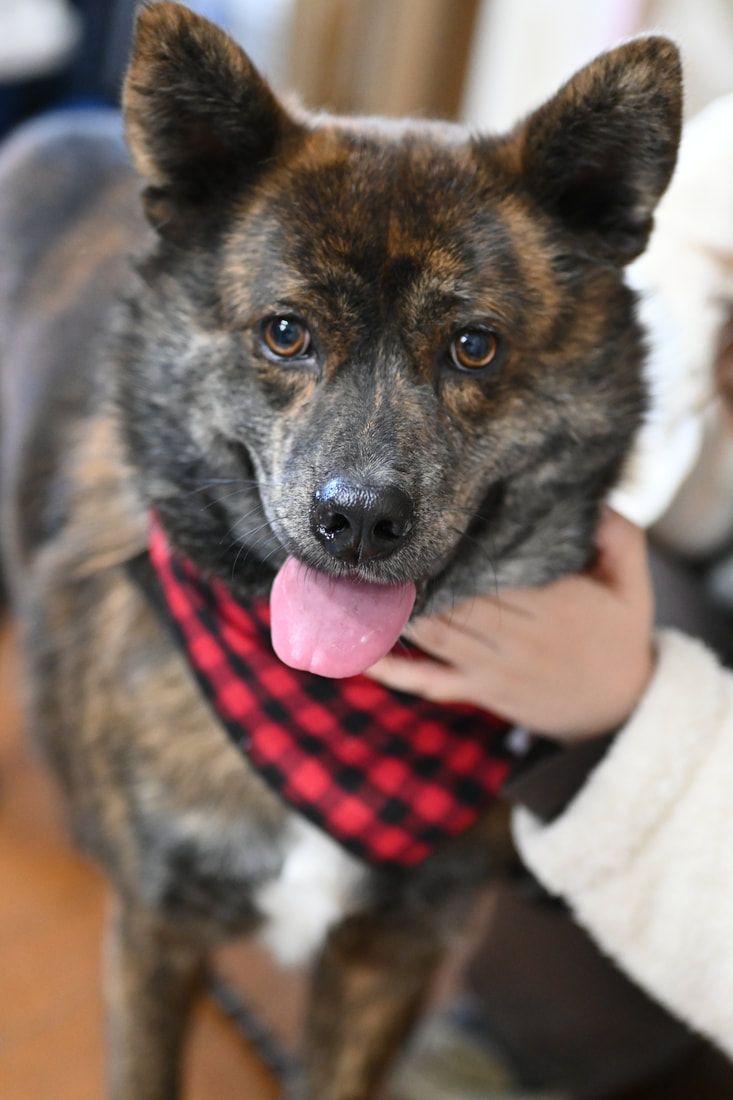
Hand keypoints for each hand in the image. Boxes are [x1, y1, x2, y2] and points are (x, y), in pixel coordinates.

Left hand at [367, 509, 654, 738]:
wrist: (620, 708)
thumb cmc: (621, 634)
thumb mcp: (633, 584)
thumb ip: (620, 538)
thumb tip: (597, 499)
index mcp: (553, 605)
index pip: (494, 572)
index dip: (458, 551)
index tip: (427, 525)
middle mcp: (517, 637)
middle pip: (457, 601)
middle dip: (418, 576)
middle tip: (379, 548)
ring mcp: (493, 669)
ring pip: (436, 635)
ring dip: (397, 612)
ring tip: (362, 584)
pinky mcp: (480, 692)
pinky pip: (430, 683)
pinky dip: (395, 672)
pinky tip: (359, 656)